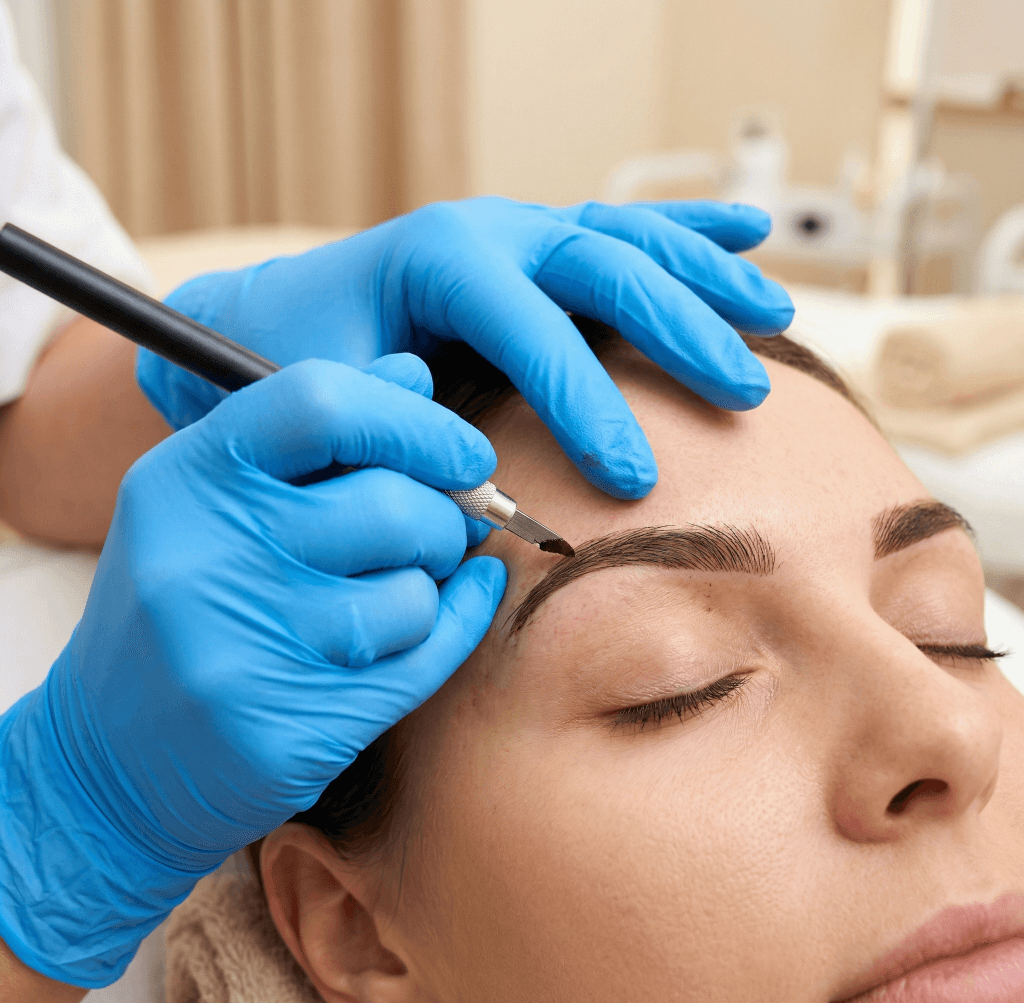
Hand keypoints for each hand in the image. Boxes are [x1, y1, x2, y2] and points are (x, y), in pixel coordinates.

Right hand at [0, 355, 505, 985]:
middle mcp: (201, 558)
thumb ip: (317, 433)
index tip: (463, 453)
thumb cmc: (187, 608)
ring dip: (434, 586)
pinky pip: (420, 662)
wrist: (111, 760)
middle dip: (446, 516)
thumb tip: (415, 373)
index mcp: (186, 479)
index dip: (415, 421)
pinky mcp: (282, 728)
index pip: (320, 401)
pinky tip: (447, 615)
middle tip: (447, 528)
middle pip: (388, 504)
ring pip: (412, 592)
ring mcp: (238, 651)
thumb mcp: (221, 503)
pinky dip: (451, 630)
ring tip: (406, 588)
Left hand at [138, 197, 792, 498]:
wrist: (277, 314)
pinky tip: (748, 233)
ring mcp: (520, 230)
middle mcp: (490, 230)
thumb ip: (390, 436)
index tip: (631, 476)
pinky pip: (626, 227)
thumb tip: (473, 482)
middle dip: (678, 331)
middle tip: (741, 394)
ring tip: (772, 318)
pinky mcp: (539, 244)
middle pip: (604, 268)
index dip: (585, 402)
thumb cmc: (297, 365)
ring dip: (707, 276)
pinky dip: (690, 230)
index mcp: (437, 260)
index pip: (531, 328)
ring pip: (631, 238)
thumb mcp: (322, 399)